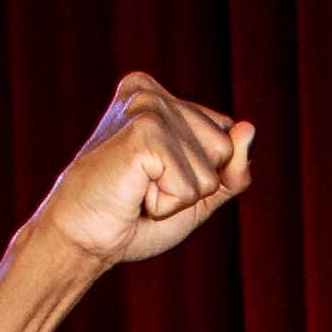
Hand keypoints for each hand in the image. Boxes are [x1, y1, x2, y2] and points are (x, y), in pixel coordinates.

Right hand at [28, 70, 255, 278]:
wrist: (81, 239)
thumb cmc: (133, 219)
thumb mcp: (196, 196)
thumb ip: (231, 170)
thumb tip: (249, 129)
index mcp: (159, 95)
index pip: (224, 135)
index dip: (201, 175)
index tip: (153, 180)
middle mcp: (151, 91)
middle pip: (223, 147)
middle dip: (192, 185)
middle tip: (143, 189)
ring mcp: (146, 106)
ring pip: (210, 168)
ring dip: (178, 196)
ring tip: (136, 190)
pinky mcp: (144, 130)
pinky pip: (191, 184)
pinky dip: (167, 204)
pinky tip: (133, 193)